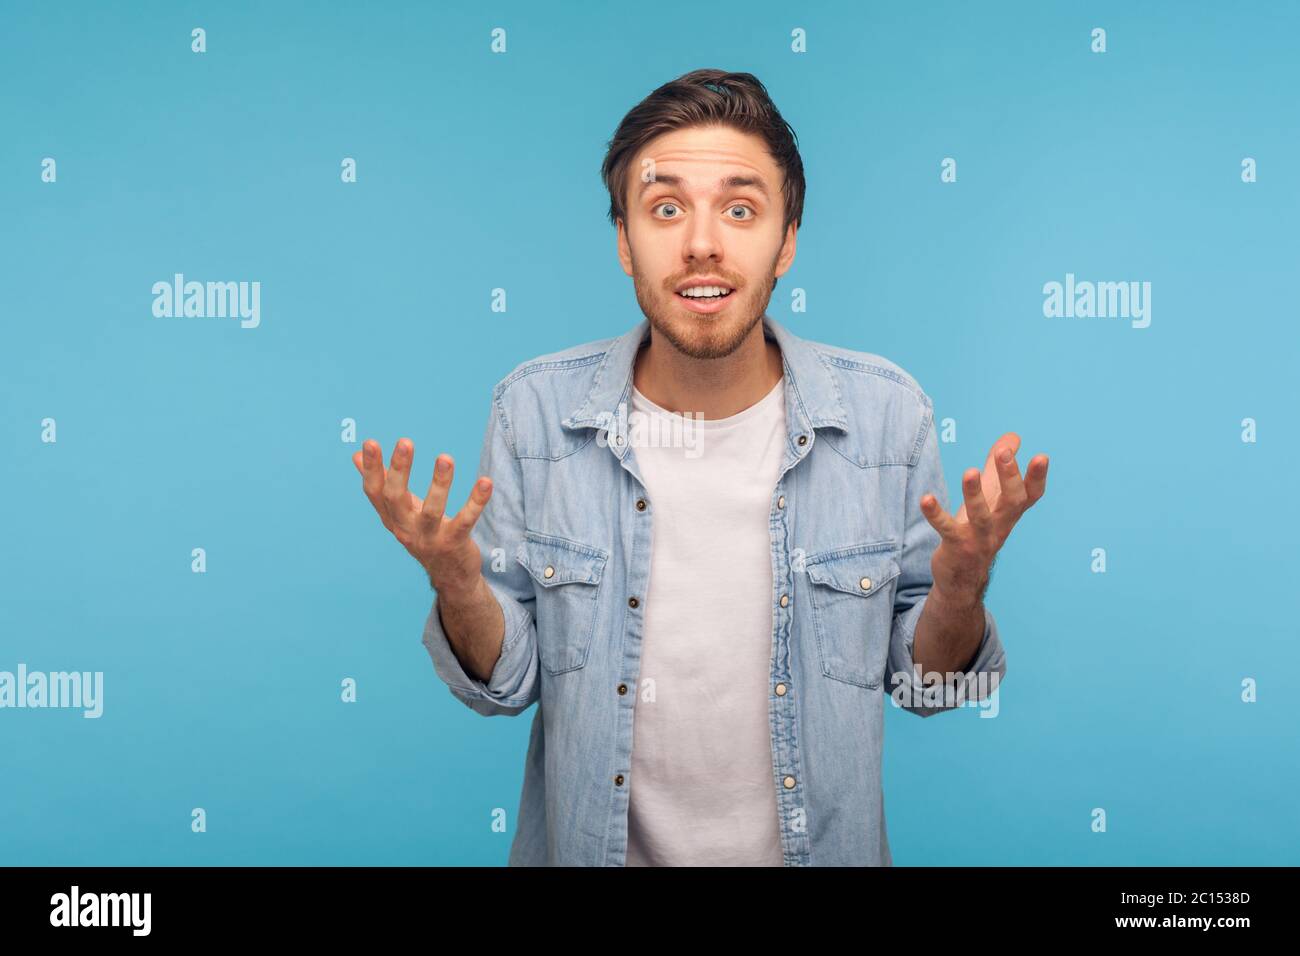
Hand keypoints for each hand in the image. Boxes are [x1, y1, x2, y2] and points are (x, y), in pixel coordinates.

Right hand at [353, 438, 492, 596]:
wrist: (450, 576)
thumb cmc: (423, 534)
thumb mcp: (400, 510)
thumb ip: (381, 483)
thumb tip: (354, 456)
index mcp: (391, 518)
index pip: (375, 492)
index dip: (371, 468)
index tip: (369, 442)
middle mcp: (406, 529)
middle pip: (396, 498)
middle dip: (399, 470)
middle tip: (405, 442)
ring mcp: (430, 538)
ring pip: (432, 511)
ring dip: (439, 484)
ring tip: (445, 458)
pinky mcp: (454, 543)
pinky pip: (465, 521)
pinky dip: (476, 502)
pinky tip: (486, 482)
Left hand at [919, 432, 1047, 599]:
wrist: (963, 578)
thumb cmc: (979, 530)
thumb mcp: (991, 498)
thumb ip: (998, 466)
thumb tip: (1013, 436)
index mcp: (1010, 513)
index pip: (1031, 495)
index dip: (1037, 477)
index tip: (1042, 456)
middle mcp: (999, 525)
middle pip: (1012, 501)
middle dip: (1010, 477)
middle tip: (1004, 452)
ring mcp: (978, 537)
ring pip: (981, 515)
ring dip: (974, 493)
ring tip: (970, 471)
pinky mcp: (956, 546)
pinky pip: (946, 529)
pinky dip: (936, 514)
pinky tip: (926, 498)